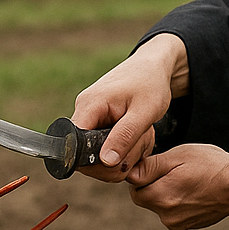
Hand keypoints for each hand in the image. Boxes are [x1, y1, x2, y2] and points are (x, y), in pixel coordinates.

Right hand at [71, 34, 187, 182]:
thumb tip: (106, 162)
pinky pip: (106, 148)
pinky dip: (125, 150)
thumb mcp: (144, 112)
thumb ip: (125, 136)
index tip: (120, 162)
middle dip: (115, 162)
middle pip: (86, 156)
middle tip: (140, 148)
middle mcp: (84, 112)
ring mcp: (91, 119)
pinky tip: (139, 138)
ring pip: (99, 155)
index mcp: (89, 106)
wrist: (153, 67)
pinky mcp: (99, 124)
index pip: (75, 145)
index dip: (94, 162)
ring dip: (124, 155)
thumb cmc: (150, 83)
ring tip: (143, 138)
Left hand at [126, 145, 228, 229]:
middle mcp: (165, 215)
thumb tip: (130, 174)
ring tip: (189, 180)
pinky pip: (173, 212)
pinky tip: (195, 191)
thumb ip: (150, 167)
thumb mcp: (178, 156)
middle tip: (176, 171)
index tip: (161, 166)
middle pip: (146, 198)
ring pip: (160, 205)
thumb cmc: (212, 166)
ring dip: (167, 193)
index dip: (145, 174)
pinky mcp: (186, 226)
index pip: (135, 188)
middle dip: (155, 185)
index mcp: (159, 196)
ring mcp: (176, 223)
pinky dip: (179, 202)